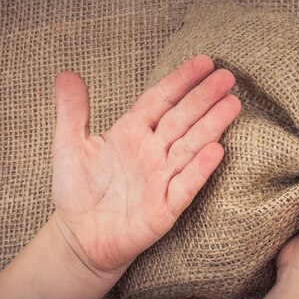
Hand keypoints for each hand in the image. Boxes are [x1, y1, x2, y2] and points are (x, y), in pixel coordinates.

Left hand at [51, 55, 240, 276]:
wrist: (80, 237)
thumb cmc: (78, 191)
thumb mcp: (69, 147)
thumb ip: (72, 112)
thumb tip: (66, 74)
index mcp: (131, 132)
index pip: (160, 100)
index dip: (180, 81)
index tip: (204, 62)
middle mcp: (152, 151)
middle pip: (182, 119)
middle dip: (204, 97)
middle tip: (227, 77)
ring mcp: (162, 178)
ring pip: (190, 146)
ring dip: (211, 126)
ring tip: (232, 104)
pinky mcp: (165, 208)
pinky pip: (185, 185)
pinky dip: (199, 169)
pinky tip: (216, 150)